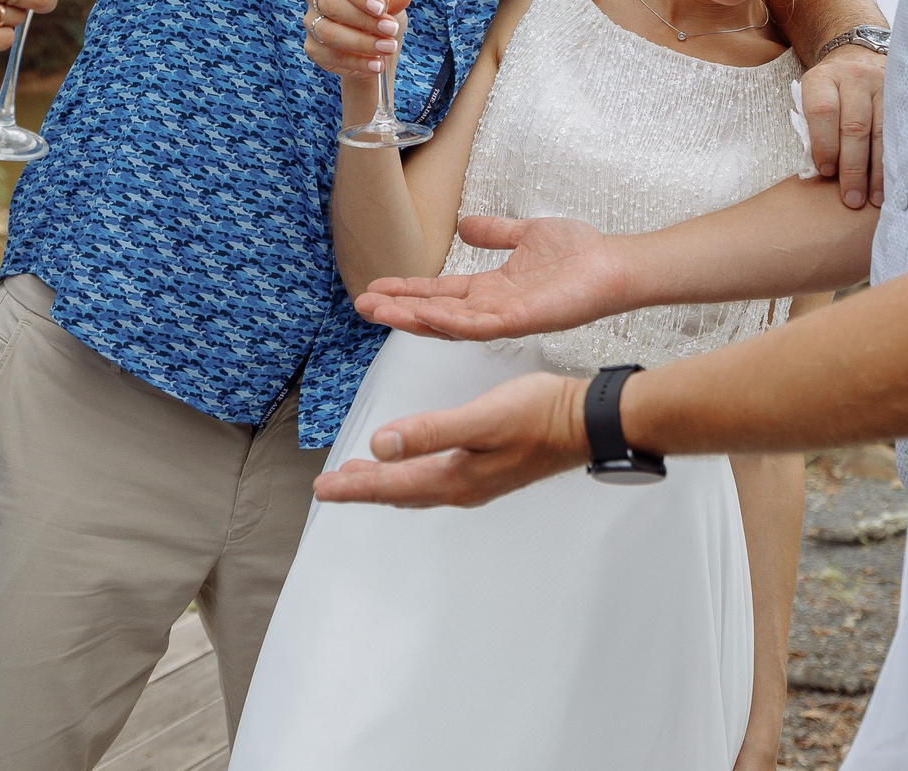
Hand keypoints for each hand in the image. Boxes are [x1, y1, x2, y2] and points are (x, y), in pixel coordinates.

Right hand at [303, 0, 413, 79]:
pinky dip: (357, 62)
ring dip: (362, 43)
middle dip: (364, 20)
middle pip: (332, 5)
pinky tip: (376, 65)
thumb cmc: (379, 16)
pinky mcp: (313, 47)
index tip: (380, 7)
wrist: (373, 47)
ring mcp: (312, 22)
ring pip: (329, 33)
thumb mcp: (391, 5)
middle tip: (391, 30)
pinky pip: (332, 56)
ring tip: (387, 48)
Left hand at [311, 370, 588, 507]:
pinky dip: (412, 473)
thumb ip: (429, 432)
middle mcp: (462, 486)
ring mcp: (478, 480)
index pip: (390, 486)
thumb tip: (380, 445)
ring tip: (362, 476)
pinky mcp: (489, 468)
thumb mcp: (480, 419)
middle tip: (330, 487)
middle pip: (400, 491)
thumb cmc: (539, 416)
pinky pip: (436, 478)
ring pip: (417, 486)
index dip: (353, 487)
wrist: (586, 422)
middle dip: (364, 488)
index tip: (321, 490)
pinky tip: (415, 463)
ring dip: (387, 482)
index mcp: (455, 478)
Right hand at [354, 214, 631, 339]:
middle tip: (363, 303)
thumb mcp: (526, 234)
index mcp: (491, 290)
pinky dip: (449, 320)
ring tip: (378, 309)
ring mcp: (504, 318)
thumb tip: (464, 225)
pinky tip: (424, 313)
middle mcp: (492, 308)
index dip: (407, 291)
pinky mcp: (520, 321)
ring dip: (411, 317)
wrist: (613, 264)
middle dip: (398, 309)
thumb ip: (494, 233)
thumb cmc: (579, 254)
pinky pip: (478, 325)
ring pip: (447, 323)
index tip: (376, 286)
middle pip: (434, 313)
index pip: (439, 293)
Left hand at [802, 44, 885, 209]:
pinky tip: (893, 180)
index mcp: (822, 78)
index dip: (825, 144)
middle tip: (851, 198)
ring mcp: (881, 84)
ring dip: (877, 170)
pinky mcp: (902, 95)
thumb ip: (814, 130)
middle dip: (853, 167)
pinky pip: (900, 130)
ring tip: (873, 198)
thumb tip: (825, 173)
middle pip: (855, 126)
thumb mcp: (812, 101)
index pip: (823, 111)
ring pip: (881, 131)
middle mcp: (853, 78)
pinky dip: (896, 159)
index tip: (826, 172)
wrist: (857, 58)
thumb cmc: (830, 92)